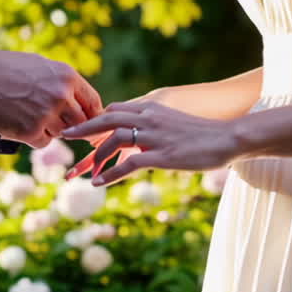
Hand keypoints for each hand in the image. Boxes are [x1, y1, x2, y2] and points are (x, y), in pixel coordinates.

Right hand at [0, 48, 101, 147]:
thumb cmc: (8, 69)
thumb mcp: (42, 66)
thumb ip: (64, 83)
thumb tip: (82, 103)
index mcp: (67, 77)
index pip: (94, 103)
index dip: (92, 115)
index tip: (88, 123)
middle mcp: (62, 96)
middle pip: (81, 122)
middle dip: (72, 125)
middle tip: (54, 121)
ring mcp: (47, 114)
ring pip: (62, 133)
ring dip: (51, 130)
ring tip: (29, 114)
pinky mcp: (31, 131)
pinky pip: (44, 143)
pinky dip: (34, 138)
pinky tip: (19, 122)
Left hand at [62, 101, 241, 184]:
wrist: (229, 138)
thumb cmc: (203, 134)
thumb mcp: (174, 123)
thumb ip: (154, 126)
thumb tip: (140, 137)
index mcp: (151, 108)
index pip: (115, 109)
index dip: (95, 119)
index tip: (79, 129)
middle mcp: (149, 118)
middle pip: (106, 119)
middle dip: (82, 128)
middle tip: (63, 135)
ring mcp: (154, 136)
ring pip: (114, 140)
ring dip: (94, 156)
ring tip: (80, 171)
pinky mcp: (162, 156)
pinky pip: (128, 164)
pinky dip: (109, 174)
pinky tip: (97, 183)